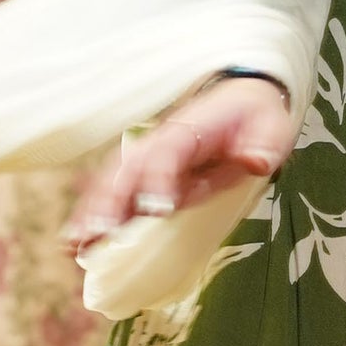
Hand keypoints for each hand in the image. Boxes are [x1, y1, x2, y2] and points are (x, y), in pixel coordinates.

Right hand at [62, 76, 295, 255]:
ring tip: (75, 244)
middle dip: (111, 200)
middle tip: (98, 232)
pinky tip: (75, 243)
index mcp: (191, 130)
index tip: (155, 210)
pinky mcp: (142, 175)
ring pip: (111, 182)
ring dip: (92, 212)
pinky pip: (111, 194)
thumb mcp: (270, 127)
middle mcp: (159, 142)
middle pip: (127, 168)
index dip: (159, 179)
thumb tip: (257, 161)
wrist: (239, 102)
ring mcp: (146, 157)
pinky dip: (91, 216)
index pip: (168, 153)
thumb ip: (263, 145)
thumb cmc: (254, 119)